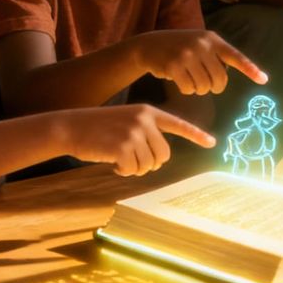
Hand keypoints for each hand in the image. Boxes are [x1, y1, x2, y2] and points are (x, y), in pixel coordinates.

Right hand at [56, 104, 215, 175]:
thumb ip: (145, 132)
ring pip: (149, 165)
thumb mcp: (126, 121)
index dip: (196, 135)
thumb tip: (161, 157)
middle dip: (150, 162)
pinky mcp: (123, 147)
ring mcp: (134, 133)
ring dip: (134, 168)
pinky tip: (112, 163)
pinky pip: (133, 170)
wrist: (71, 126)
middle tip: (131, 159)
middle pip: (164, 154)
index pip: (178, 124)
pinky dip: (123, 171)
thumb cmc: (98, 127)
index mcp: (148, 112)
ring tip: (118, 157)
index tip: (212, 143)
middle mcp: (145, 120)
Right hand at [136, 29, 266, 94]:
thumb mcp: (200, 43)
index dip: (250, 69)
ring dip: (198, 89)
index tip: (264, 80)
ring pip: (204, 87)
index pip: (236, 56)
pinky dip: (186, 90)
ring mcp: (187, 55)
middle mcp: (202, 45)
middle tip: (206, 85)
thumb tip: (228, 77)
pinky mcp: (174, 66)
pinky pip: (188, 89)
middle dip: (213, 87)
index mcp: (212, 39)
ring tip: (189, 78)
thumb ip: (216, 55)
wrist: (149, 45)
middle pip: (220, 80)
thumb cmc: (180, 47)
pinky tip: (179, 81)